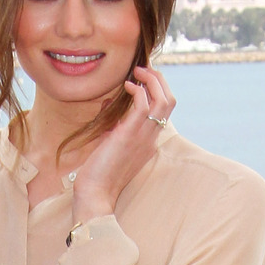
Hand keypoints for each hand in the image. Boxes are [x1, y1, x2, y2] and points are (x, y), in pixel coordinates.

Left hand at [71, 65, 176, 222]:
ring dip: (153, 80)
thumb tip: (107, 103)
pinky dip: (138, 90)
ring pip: (164, 100)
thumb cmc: (98, 174)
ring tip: (138, 72)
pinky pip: (143, 104)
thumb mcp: (109, 143)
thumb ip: (113, 123)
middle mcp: (150, 138)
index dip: (157, 89)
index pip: (163, 110)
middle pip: (170, 101)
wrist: (95, 195)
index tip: (141, 78)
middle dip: (159, 80)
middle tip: (142, 69)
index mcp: (148, 142)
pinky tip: (126, 86)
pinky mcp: (129, 135)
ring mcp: (143, 137)